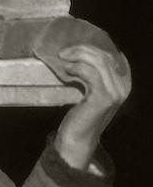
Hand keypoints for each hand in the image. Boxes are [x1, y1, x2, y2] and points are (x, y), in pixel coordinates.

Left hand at [53, 44, 130, 169]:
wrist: (76, 140)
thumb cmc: (80, 115)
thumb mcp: (90, 92)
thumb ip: (93, 75)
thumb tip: (80, 53)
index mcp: (123, 83)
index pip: (112, 55)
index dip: (94, 47)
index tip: (76, 47)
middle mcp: (123, 87)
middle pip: (105, 56)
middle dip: (83, 49)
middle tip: (63, 52)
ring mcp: (115, 93)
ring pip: (98, 62)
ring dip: (78, 56)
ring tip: (62, 59)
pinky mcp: (102, 98)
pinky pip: (90, 73)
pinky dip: (77, 68)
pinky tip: (67, 70)